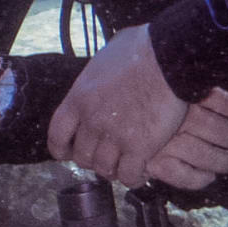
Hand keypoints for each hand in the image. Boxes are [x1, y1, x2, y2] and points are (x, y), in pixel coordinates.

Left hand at [47, 34, 227, 190]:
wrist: (170, 57)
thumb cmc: (142, 49)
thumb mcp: (105, 56)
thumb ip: (96, 73)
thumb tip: (101, 70)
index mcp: (79, 99)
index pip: (57, 135)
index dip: (61, 148)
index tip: (67, 153)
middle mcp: (92, 121)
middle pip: (82, 157)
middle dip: (92, 159)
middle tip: (106, 156)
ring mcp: (116, 136)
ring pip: (104, 169)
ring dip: (114, 170)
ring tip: (125, 164)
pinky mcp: (141, 147)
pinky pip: (129, 176)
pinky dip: (134, 177)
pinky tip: (142, 169)